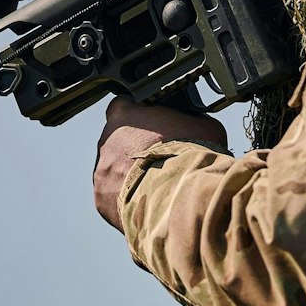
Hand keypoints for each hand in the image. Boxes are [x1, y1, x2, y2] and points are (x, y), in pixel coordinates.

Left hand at [93, 96, 228, 230]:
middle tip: (160, 157)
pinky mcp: (102, 199)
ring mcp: (101, 171)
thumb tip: (193, 125)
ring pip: (114, 169)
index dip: (141, 114)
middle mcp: (106, 140)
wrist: (180, 197)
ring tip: (157, 183)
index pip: (125, 104)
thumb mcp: (203, 125)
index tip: (155, 124)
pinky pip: (114, 195)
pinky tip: (149, 200)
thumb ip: (189, 121)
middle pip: (118, 139)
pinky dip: (129, 197)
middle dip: (136, 147)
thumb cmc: (190, 156)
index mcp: (125, 114)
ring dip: (131, 173)